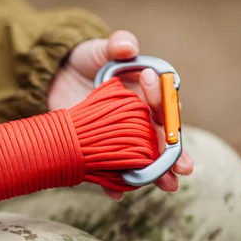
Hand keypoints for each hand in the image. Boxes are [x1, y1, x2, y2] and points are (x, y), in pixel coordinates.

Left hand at [48, 30, 193, 199]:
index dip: (167, 108)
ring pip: (143, 157)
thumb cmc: (86, 60)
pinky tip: (117, 194)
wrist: (56, 77)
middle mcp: (139, 118)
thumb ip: (115, 45)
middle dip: (175, 153)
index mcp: (146, 93)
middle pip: (162, 138)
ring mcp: (120, 136)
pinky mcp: (99, 148)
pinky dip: (114, 183)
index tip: (163, 109)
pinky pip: (110, 168)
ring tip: (168, 187)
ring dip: (156, 173)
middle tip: (184, 167)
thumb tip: (127, 47)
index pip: (164, 103)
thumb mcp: (99, 49)